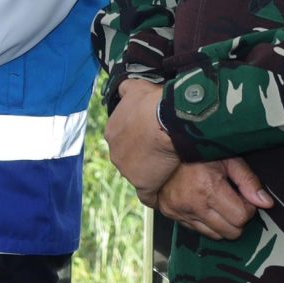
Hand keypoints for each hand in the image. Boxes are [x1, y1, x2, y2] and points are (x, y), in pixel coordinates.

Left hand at [104, 79, 182, 195]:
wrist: (166, 120)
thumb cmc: (152, 102)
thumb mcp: (135, 88)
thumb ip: (126, 89)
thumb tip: (124, 88)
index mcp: (112, 131)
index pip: (125, 139)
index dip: (140, 139)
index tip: (154, 138)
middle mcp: (114, 152)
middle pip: (130, 157)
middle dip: (144, 156)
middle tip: (164, 154)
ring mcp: (127, 170)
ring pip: (140, 174)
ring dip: (153, 173)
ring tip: (171, 171)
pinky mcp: (143, 184)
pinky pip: (148, 194)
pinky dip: (156, 193)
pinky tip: (164, 194)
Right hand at [149, 157, 272, 239]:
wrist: (166, 145)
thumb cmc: (201, 151)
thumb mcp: (229, 159)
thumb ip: (249, 181)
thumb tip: (267, 204)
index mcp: (208, 188)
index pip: (241, 218)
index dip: (248, 209)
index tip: (243, 197)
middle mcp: (192, 204)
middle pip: (230, 232)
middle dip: (237, 220)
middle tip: (233, 202)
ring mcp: (179, 211)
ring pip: (215, 235)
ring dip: (222, 224)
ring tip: (218, 204)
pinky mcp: (170, 214)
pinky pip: (197, 231)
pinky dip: (205, 222)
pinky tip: (204, 206)